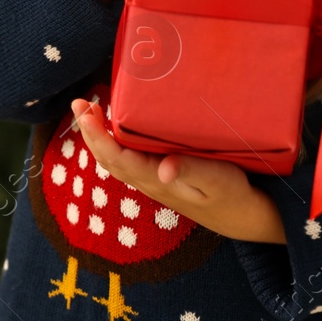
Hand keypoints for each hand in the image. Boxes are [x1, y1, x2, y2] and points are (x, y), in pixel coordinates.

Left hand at [68, 97, 285, 243]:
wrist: (242, 217)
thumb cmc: (231, 194)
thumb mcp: (218, 179)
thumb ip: (192, 170)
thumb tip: (162, 168)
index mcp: (156, 180)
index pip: (117, 157)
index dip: (97, 136)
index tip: (85, 113)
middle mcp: (147, 181)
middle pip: (108, 157)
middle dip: (90, 132)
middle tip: (79, 103)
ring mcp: (151, 180)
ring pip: (115, 158)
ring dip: (99, 136)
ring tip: (90, 110)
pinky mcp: (159, 176)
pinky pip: (127, 158)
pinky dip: (114, 140)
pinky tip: (116, 126)